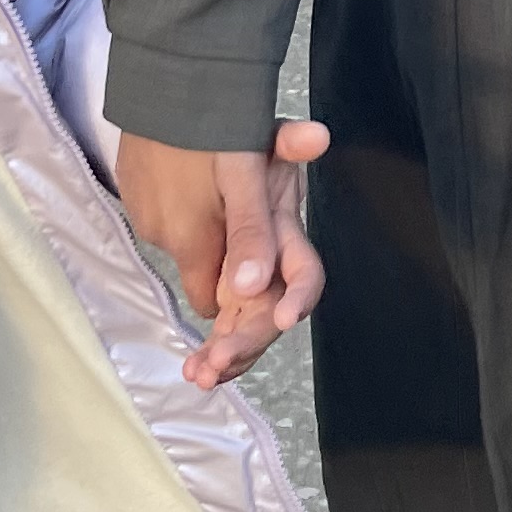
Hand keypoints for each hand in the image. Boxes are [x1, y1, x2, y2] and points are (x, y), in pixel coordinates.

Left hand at [114, 121, 331, 387]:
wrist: (193, 143)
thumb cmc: (234, 139)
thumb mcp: (257, 141)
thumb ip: (289, 141)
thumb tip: (318, 136)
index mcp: (285, 229)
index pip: (305, 268)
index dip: (302, 292)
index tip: (286, 317)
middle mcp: (273, 264)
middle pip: (272, 313)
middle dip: (249, 340)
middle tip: (216, 360)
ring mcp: (250, 283)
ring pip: (249, 330)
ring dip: (229, 356)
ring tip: (198, 374)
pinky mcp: (227, 295)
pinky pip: (227, 331)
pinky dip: (215, 353)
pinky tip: (194, 370)